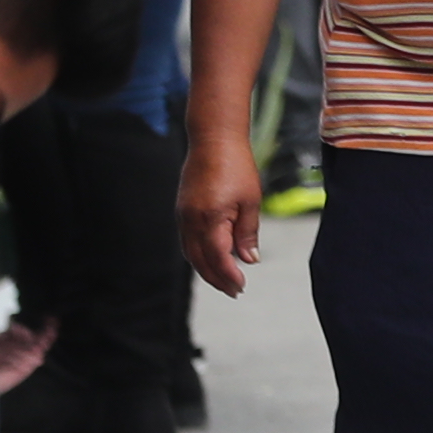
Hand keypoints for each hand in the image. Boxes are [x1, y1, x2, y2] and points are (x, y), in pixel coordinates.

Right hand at [179, 139, 262, 297]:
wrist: (213, 141)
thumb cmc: (237, 167)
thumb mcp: (251, 200)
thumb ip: (247, 232)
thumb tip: (249, 260)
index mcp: (210, 218)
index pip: (217, 257)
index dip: (228, 275)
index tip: (241, 287)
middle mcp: (191, 221)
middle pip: (200, 260)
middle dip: (216, 279)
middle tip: (235, 291)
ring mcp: (183, 216)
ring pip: (190, 253)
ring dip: (206, 269)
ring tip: (225, 281)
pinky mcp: (182, 211)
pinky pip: (187, 241)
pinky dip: (198, 255)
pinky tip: (212, 259)